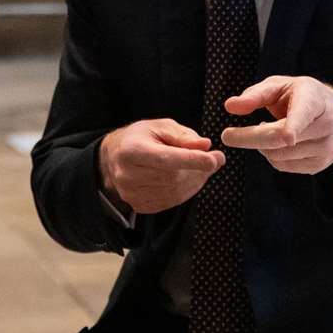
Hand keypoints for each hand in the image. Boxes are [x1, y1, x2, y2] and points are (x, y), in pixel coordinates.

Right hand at [98, 119, 224, 214]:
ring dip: (196, 181)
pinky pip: (171, 202)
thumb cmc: (140, 138)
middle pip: (173, 177)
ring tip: (202, 167)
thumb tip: (205, 146)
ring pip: (175, 192)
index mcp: (131, 150)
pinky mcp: (139, 205)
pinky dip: (187, 191)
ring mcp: (131, 193)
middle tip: (215, 159)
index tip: (214, 159)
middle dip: (199, 170)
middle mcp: (127, 175)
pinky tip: (189, 178)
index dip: (192, 160)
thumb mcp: (160, 127)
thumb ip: (183, 136)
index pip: (165, 158)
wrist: (116, 157)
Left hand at [220, 76, 332, 174]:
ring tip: (264, 129)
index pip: (304, 115)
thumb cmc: (303, 96)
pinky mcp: (319, 165)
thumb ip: (255, 94)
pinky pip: (283, 166)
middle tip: (227, 136)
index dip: (295, 126)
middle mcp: (325, 126)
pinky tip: (276, 142)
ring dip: (261, 146)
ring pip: (280, 155)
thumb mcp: (281, 85)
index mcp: (315, 100)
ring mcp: (324, 149)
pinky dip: (271, 155)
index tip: (287, 136)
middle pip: (282, 140)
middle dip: (250, 138)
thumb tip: (230, 106)